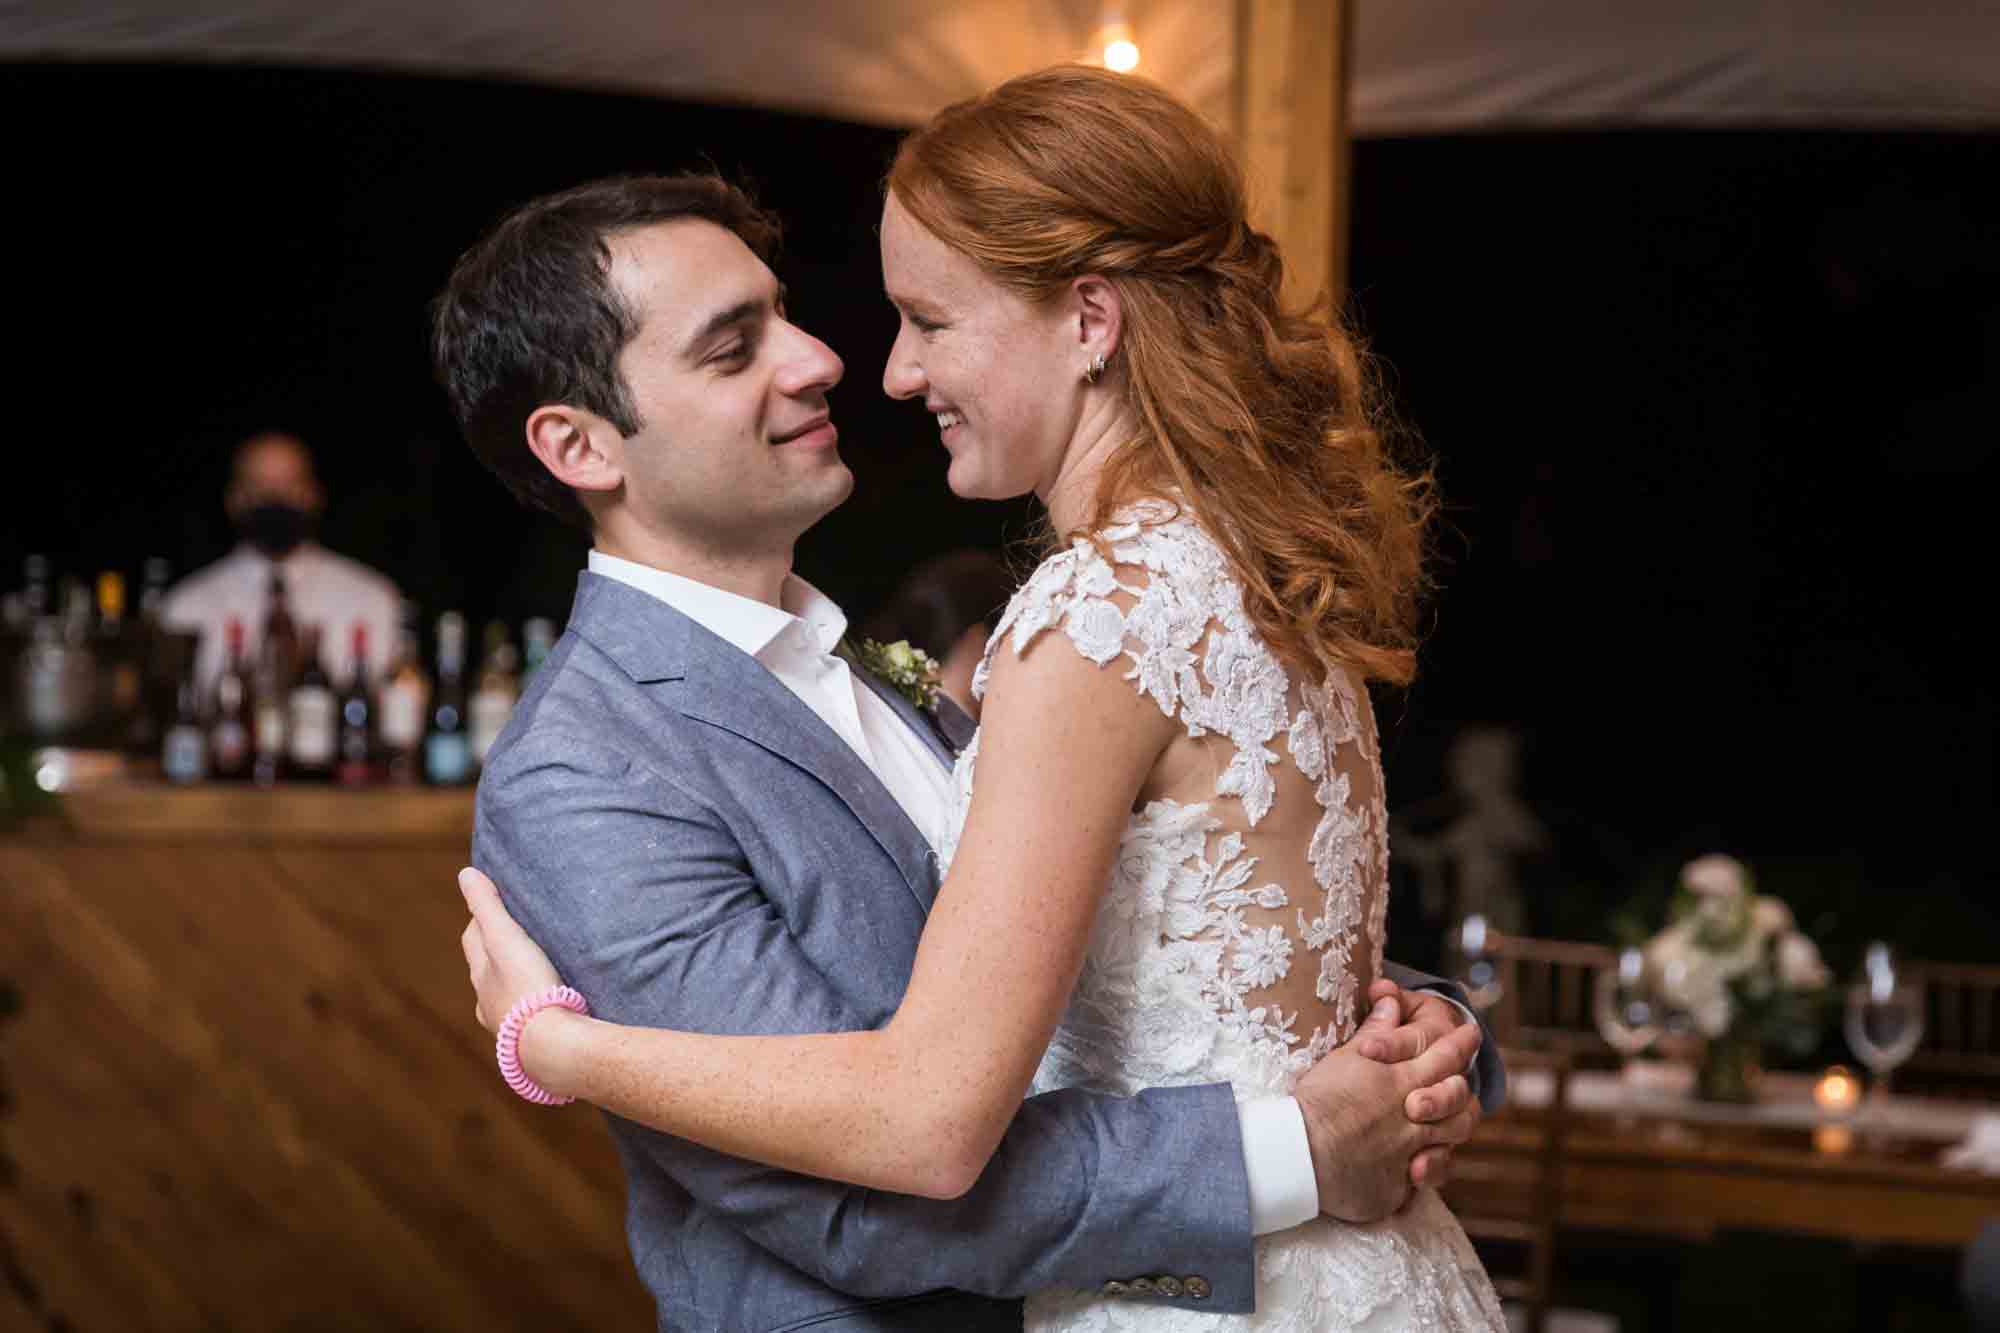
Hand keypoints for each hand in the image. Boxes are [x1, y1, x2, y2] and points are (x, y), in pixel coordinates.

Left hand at [458, 866, 562, 1035]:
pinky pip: (527, 1020)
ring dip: (515, 984)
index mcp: (480, 975)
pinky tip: (548, 1009)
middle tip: (517, 936)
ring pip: (504, 998)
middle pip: (486, 970)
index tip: (497, 904)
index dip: (481, 919)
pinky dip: (533, 1009)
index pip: (473, 938)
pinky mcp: (532, 1042)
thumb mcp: (505, 938)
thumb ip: (487, 906)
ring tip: (535, 973)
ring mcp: (507, 1026)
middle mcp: (488, 1002)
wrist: (551, 1045)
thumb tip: (465, 874)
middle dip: (496, 954)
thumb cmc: (528, 987)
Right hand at [1293, 1006, 1481, 1222]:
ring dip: (1452, 1131)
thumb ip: (1376, 1031)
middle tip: (1462, 1082)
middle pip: (1458, 1102)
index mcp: (1403, 1081)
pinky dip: (1424, 1172)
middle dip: (1463, 1090)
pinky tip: (1417, 1168)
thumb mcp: (1346, 1056)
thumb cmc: (1319, 1098)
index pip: (1446, 1056)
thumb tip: (1391, 1000)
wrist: (1300, 1152)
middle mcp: (1414, 1118)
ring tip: (1447, 1125)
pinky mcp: (1397, 1187)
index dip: (1462, 1043)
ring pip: (1451, 1142)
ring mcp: (1409, 1155)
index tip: (1471, 1033)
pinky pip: (1423, 1180)